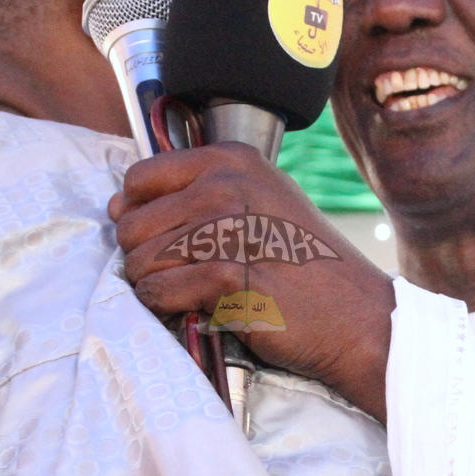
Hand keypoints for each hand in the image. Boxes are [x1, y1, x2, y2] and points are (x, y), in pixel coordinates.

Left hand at [109, 143, 394, 420]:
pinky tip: (199, 310)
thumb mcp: (262, 202)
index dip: (139, 214)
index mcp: (231, 160)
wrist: (356, 315)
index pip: (139, 178)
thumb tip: (118, 207)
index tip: (164, 238)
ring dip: (154, 286)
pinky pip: (158, 293)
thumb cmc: (305, 264)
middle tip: (181, 274)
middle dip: (143, 255)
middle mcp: (225, 185)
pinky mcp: (225, 276)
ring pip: (140, 260)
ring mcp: (225, 228)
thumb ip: (198, 193)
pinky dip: (168, 309)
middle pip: (132, 223)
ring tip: (193, 294)